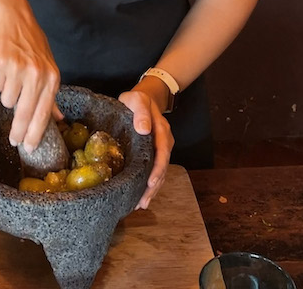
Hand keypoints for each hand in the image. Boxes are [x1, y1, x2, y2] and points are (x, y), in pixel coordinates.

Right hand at [0, 5, 60, 152]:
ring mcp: (19, 69)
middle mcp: (37, 74)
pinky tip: (4, 67)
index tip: (29, 147)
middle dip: (18, 131)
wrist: (14, 19)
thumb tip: (58, 119)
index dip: (36, 133)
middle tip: (13, 141)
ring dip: (7, 94)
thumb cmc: (33, 44)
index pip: (44, 112)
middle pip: (25, 113)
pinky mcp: (2, 63)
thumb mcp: (49, 67)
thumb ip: (51, 95)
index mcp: (52, 77)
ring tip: (12, 78)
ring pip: (7, 100)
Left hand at [119, 79, 174, 208]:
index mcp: (162, 130)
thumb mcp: (137, 100)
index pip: (162, 153)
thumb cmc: (138, 99)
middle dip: (154, 186)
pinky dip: (150, 184)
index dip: (158, 169)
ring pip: (160, 172)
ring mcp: (161, 149)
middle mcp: (165, 142)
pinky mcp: (155, 153)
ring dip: (152, 189)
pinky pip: (155, 170)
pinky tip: (141, 195)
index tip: (150, 183)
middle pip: (162, 167)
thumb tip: (144, 130)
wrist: (145, 98)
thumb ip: (141, 112)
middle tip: (142, 202)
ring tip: (141, 204)